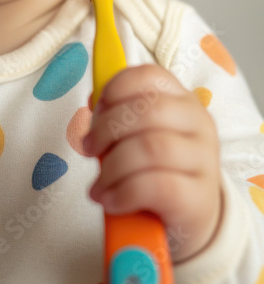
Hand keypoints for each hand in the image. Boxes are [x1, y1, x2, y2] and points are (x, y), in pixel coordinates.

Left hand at [82, 64, 222, 262]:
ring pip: (152, 148)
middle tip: (89, 148)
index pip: (150, 75)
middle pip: (149, 109)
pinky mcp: (200, 198)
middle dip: (108, 128)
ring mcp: (204, 161)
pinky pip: (157, 186)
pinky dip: (124, 193)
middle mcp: (199, 124)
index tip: (96, 110)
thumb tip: (93, 101)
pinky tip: (111, 201)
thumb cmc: (157, 169)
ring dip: (112, 167)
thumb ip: (119, 115)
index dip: (116, 88)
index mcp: (182, 100)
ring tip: (99, 185)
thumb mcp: (140, 136)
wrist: (191, 217)